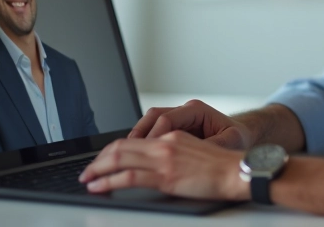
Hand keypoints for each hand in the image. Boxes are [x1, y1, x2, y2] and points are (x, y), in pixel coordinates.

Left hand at [78, 131, 248, 199]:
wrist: (237, 171)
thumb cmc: (221, 167)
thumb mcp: (193, 152)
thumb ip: (172, 154)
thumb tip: (153, 165)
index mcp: (170, 136)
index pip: (132, 140)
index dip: (111, 151)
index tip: (100, 161)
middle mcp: (164, 143)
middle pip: (120, 147)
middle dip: (98, 160)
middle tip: (86, 171)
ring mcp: (164, 159)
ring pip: (119, 159)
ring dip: (97, 169)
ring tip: (86, 179)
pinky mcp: (165, 176)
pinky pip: (129, 176)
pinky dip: (108, 181)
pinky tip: (99, 186)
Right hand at [129, 99, 252, 148]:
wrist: (241, 138)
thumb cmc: (237, 139)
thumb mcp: (229, 142)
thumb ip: (211, 145)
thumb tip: (197, 151)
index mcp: (197, 110)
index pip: (168, 118)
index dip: (155, 134)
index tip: (147, 149)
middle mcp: (185, 111)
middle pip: (154, 115)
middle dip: (139, 132)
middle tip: (126, 149)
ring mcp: (179, 118)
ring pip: (150, 121)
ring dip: (139, 136)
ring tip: (127, 151)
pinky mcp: (175, 128)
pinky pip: (155, 130)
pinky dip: (145, 140)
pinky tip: (138, 154)